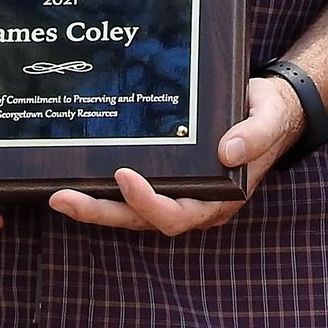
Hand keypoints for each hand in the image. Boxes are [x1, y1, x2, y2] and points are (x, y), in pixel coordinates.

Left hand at [47, 74, 303, 234]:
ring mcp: (178, 193)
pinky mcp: (167, 178)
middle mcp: (194, 204)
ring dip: (94, 206)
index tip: (124, 174)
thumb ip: (255, 135)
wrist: (271, 107)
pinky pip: (131, 194)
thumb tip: (228, 150)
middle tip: (62, 198)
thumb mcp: (269, 117)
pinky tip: (75, 176)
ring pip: (130, 212)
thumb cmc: (269, 113)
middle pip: (141, 220)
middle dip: (102, 213)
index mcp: (219, 199)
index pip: (177, 214)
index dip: (148, 202)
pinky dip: (103, 191)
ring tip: (57, 194)